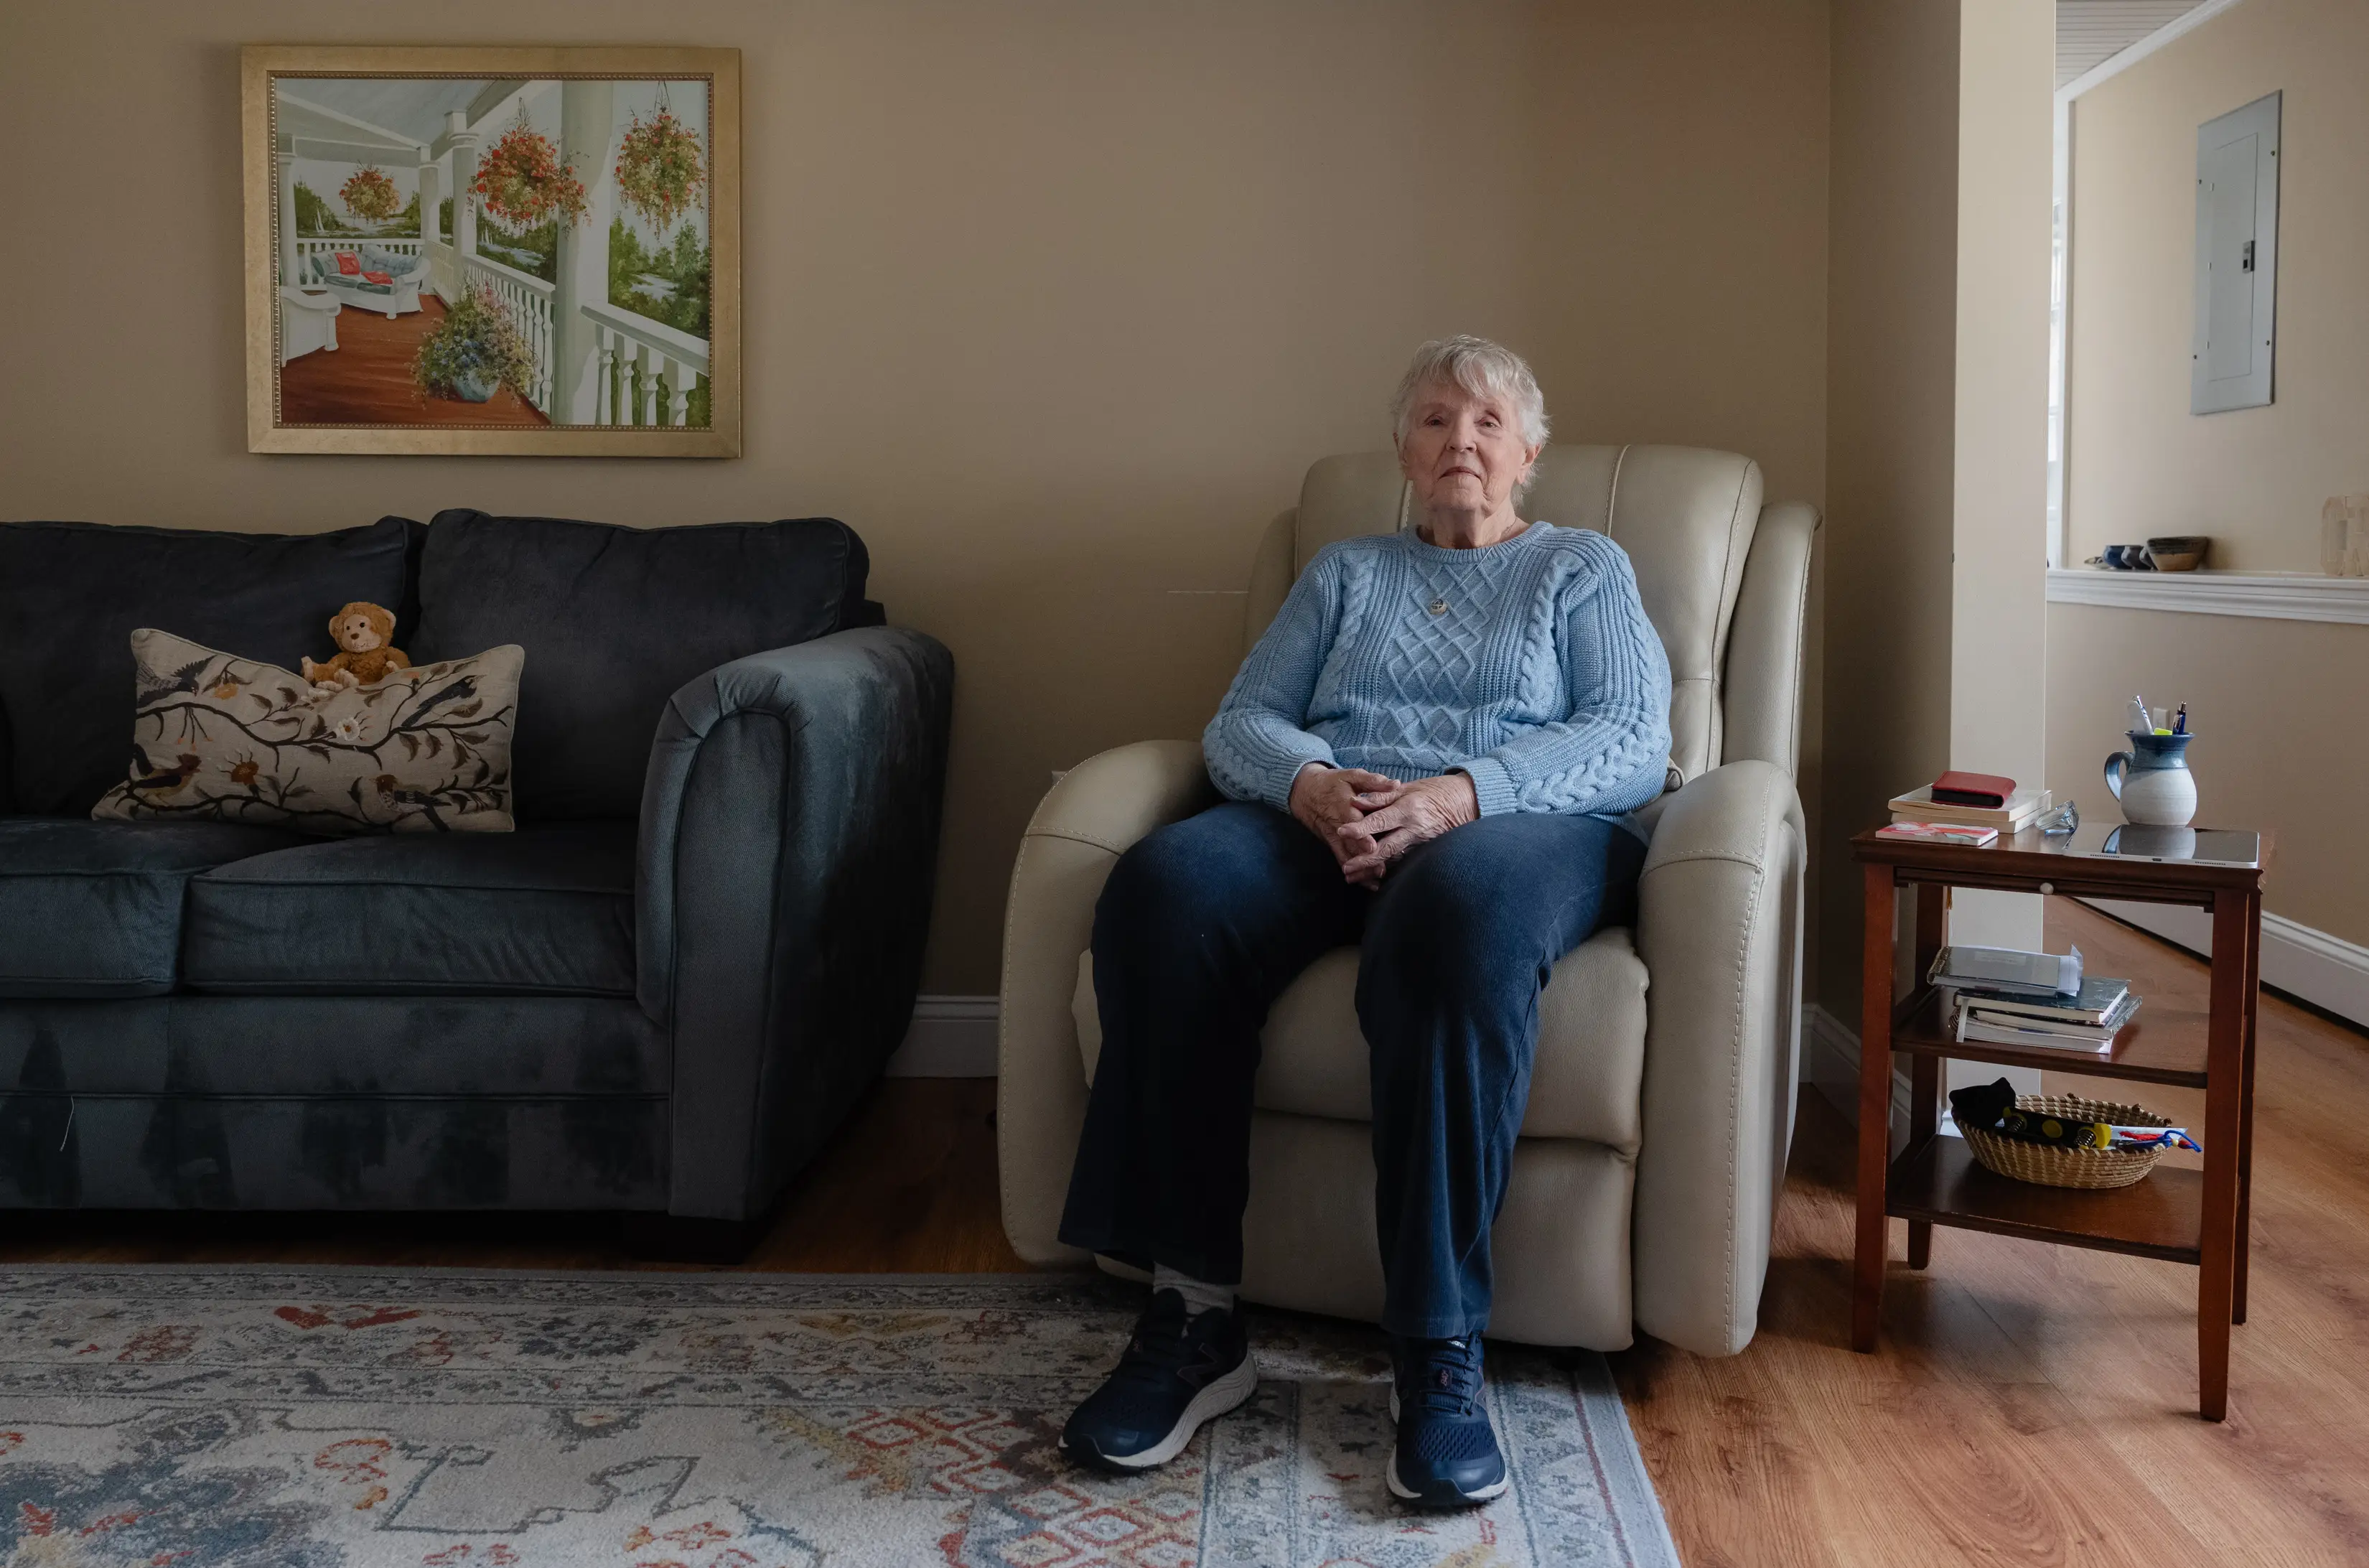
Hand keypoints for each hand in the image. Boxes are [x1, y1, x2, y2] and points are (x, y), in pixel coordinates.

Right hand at [1288, 763, 1401, 876]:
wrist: (1304, 792)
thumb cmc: (1332, 783)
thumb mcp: (1351, 776)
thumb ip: (1373, 781)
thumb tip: (1395, 784)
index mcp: (1343, 806)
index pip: (1353, 823)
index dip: (1362, 835)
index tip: (1373, 846)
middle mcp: (1337, 824)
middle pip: (1350, 844)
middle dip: (1364, 858)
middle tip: (1380, 870)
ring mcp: (1333, 836)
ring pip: (1346, 855)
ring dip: (1360, 869)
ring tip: (1376, 880)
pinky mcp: (1331, 843)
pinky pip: (1342, 859)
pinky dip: (1353, 872)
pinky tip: (1366, 884)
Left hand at [1336, 773, 1477, 882]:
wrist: (1467, 802)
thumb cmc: (1435, 791)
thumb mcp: (1408, 788)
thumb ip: (1381, 796)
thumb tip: (1356, 801)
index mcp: (1408, 809)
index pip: (1380, 820)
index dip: (1360, 828)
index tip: (1341, 832)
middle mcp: (1414, 828)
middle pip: (1386, 848)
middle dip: (1364, 861)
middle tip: (1345, 869)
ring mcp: (1421, 842)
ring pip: (1394, 858)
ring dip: (1373, 869)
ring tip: (1353, 877)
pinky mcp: (1426, 850)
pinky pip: (1403, 860)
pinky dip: (1387, 868)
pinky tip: (1373, 876)